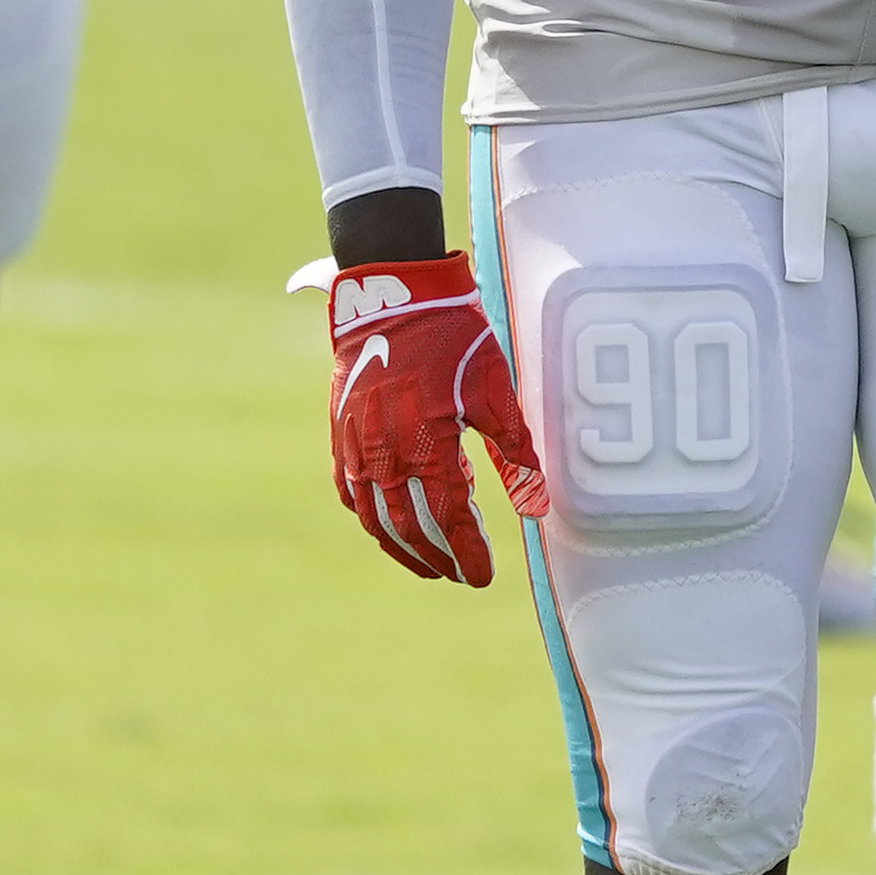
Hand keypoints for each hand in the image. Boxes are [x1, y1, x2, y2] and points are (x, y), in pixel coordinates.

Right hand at [322, 253, 543, 584]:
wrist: (392, 298)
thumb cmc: (452, 339)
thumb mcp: (495, 392)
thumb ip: (515, 454)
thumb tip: (536, 509)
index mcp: (428, 446)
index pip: (449, 519)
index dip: (466, 552)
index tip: (480, 577)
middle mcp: (385, 455)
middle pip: (410, 528)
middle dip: (437, 558)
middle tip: (460, 575)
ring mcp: (356, 447)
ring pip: (375, 517)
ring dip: (402, 548)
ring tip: (429, 566)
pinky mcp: (339, 434)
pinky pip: (349, 491)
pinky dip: (369, 516)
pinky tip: (387, 526)